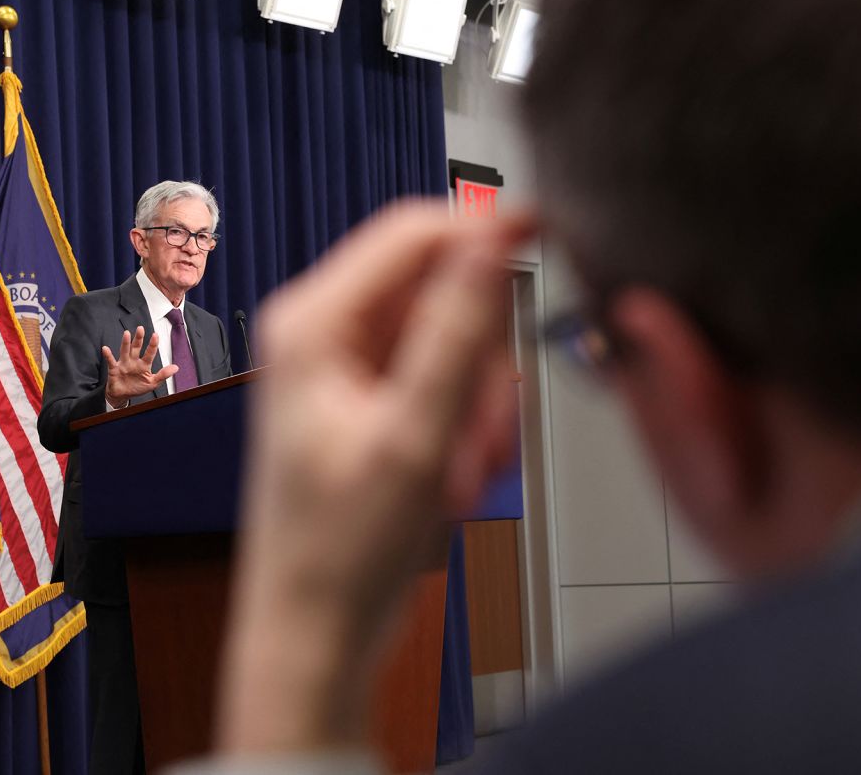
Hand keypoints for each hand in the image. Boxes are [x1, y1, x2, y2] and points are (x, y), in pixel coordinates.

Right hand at [101, 325, 177, 405]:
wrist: (123, 396)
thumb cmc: (137, 387)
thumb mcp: (152, 383)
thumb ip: (163, 375)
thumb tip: (176, 368)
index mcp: (144, 364)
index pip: (150, 353)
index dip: (153, 344)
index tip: (156, 335)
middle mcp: (134, 361)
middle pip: (136, 347)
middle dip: (138, 338)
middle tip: (141, 328)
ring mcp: (124, 364)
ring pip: (125, 351)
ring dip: (125, 343)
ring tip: (126, 333)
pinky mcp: (114, 369)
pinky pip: (110, 361)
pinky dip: (108, 355)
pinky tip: (106, 349)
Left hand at [220, 204, 533, 754]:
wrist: (318, 631)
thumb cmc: (340, 552)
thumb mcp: (415, 438)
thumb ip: (458, 331)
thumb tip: (490, 238)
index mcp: (314, 323)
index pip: (413, 231)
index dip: (483, 230)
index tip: (547, 236)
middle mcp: (328, 334)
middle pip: (446, 289)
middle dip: (482, 360)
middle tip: (477, 429)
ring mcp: (354, 369)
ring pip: (457, 340)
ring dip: (479, 404)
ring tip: (458, 472)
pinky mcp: (377, 401)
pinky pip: (448, 381)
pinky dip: (467, 426)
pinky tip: (452, 478)